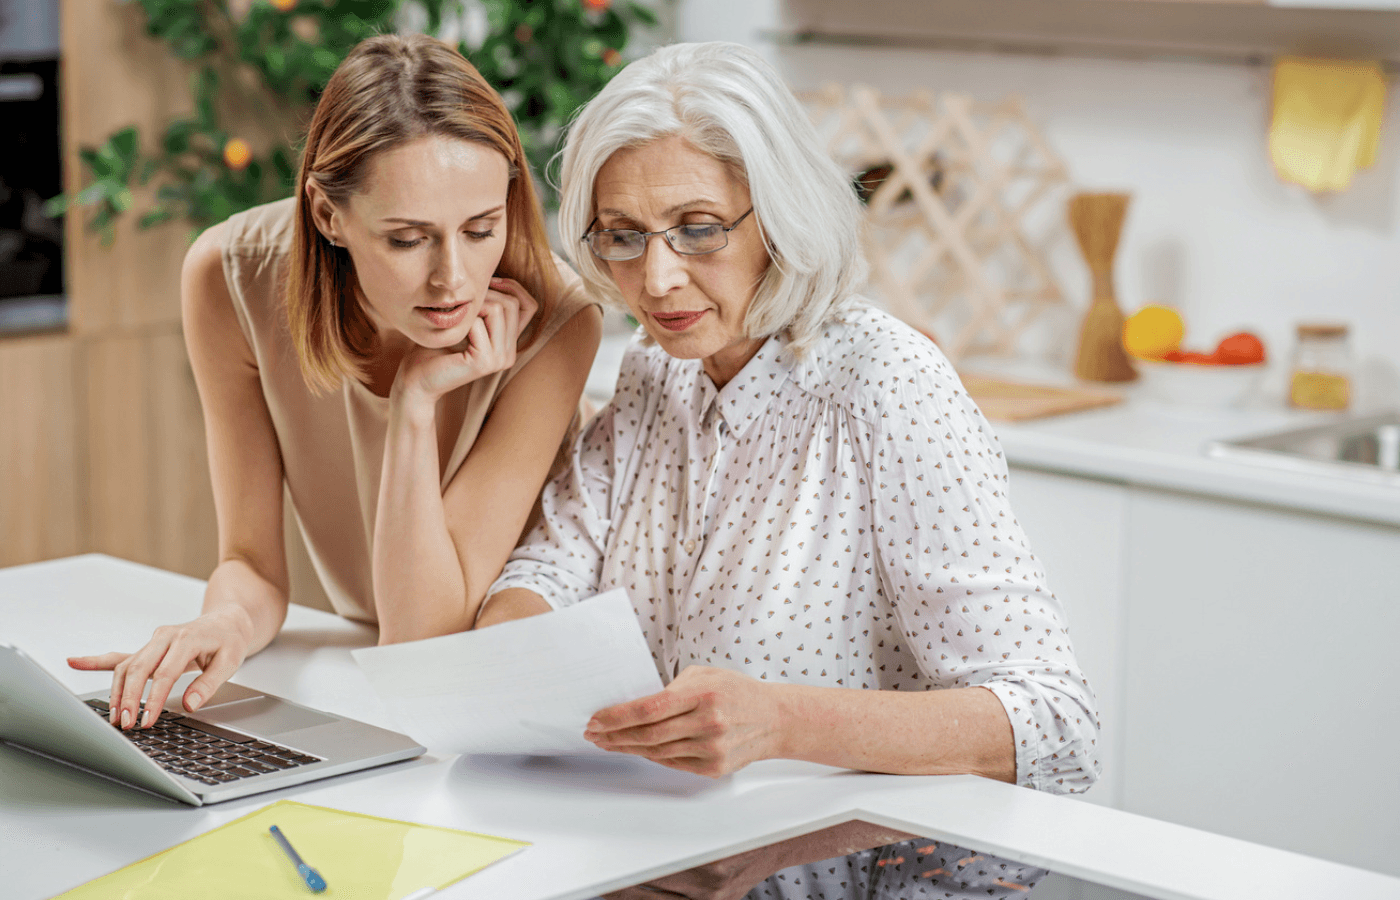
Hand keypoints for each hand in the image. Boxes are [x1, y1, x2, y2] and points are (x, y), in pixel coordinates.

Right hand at [66, 608, 252, 729]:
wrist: (227, 621)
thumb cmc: (229, 640)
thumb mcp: (230, 661)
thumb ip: (209, 683)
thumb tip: (190, 704)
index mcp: (187, 639)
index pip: (165, 673)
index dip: (154, 699)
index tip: (147, 721)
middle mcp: (166, 637)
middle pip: (139, 669)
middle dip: (129, 698)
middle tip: (125, 723)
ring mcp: (154, 641)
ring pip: (127, 666)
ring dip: (118, 692)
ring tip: (115, 717)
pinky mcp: (148, 648)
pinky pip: (120, 656)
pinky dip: (97, 661)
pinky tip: (76, 662)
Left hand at [393, 276, 538, 409]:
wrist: (415, 377)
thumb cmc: (435, 345)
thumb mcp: (467, 319)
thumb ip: (487, 305)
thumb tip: (498, 276)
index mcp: (509, 344)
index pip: (529, 306)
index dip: (512, 287)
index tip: (488, 282)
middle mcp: (509, 354)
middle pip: (512, 304)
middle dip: (486, 294)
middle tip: (462, 301)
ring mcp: (499, 360)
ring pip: (499, 309)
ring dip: (474, 304)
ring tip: (456, 316)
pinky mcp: (484, 362)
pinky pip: (479, 323)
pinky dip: (462, 320)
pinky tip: (449, 332)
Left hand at [583, 666, 781, 777]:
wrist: (776, 719)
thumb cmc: (737, 692)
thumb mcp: (706, 675)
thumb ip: (673, 688)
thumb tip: (637, 707)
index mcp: (703, 694)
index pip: (649, 708)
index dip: (617, 716)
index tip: (596, 719)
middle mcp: (708, 723)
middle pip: (648, 734)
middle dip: (614, 735)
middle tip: (593, 734)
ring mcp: (711, 749)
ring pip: (657, 752)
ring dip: (627, 748)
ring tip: (608, 742)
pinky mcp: (714, 767)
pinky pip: (673, 763)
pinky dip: (651, 756)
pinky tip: (636, 749)